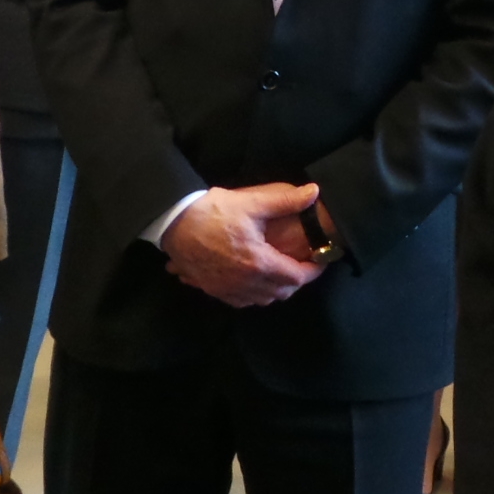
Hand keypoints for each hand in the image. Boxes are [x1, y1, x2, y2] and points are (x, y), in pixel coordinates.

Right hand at [161, 182, 325, 306]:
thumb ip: (285, 201)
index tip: (319, 260)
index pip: (297, 277)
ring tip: (279, 272)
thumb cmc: (213, 212)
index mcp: (259, 263)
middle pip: (281, 292)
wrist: (174, 223)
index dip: (313, 271)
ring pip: (262, 300)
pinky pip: (241, 301)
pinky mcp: (213, 290)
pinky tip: (253, 280)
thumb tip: (314, 192)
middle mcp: (245, 283)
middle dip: (295, 281)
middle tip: (301, 264)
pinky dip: (254, 294)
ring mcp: (227, 289)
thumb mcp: (251, 203)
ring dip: (275, 289)